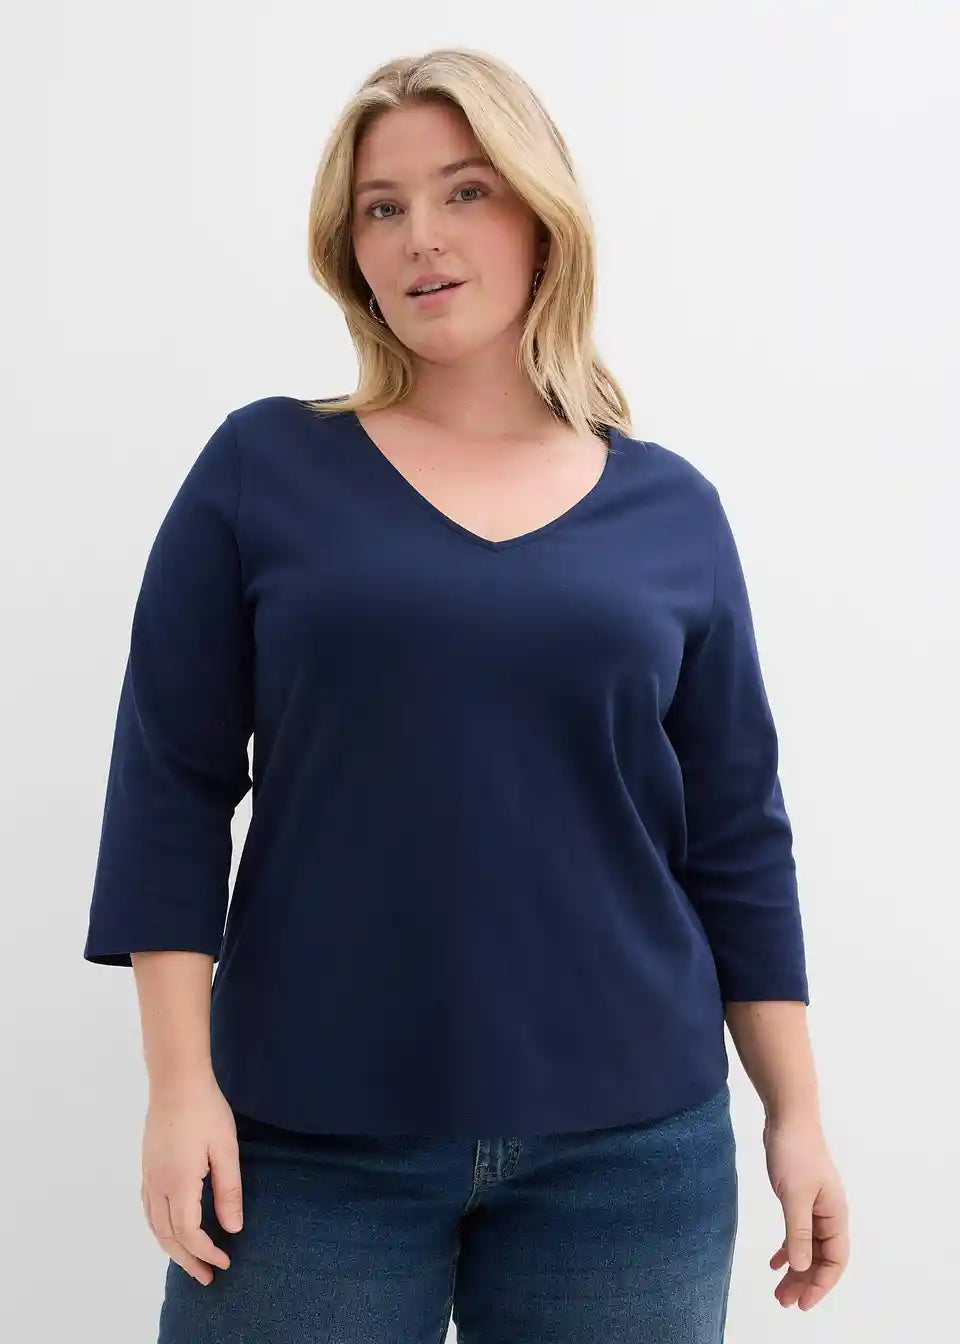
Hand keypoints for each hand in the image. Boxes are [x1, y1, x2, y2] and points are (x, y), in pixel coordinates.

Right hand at [140, 1073, 243, 1285]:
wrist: (175, 1081)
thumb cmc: (206, 1111)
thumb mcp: (226, 1149)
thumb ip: (228, 1191)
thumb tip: (232, 1229)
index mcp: (178, 1184)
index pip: (188, 1233)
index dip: (205, 1252)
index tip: (224, 1262)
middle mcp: (158, 1185)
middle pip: (167, 1236)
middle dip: (187, 1261)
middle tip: (207, 1277)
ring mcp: (148, 1176)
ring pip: (154, 1225)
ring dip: (171, 1248)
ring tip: (189, 1261)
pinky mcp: (147, 1166)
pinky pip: (149, 1209)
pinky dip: (159, 1229)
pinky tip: (170, 1229)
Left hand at [763, 1113, 849, 1310]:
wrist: (788, 1116)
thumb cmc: (794, 1152)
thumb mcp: (794, 1196)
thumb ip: (798, 1232)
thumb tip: (801, 1267)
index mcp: (835, 1215)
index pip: (835, 1260)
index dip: (821, 1284)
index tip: (803, 1303)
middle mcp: (829, 1214)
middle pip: (821, 1257)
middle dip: (805, 1281)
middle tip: (784, 1302)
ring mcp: (815, 1206)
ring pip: (808, 1247)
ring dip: (796, 1269)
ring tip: (778, 1290)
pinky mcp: (800, 1197)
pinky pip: (798, 1232)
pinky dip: (788, 1248)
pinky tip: (774, 1262)